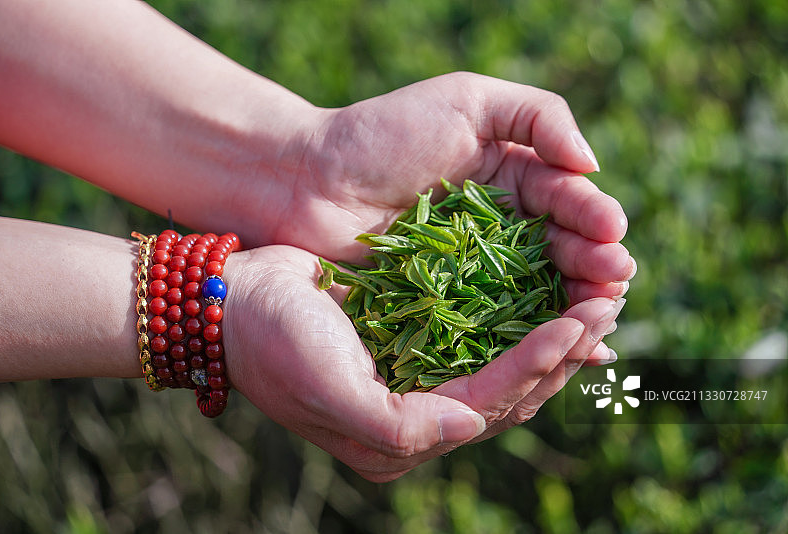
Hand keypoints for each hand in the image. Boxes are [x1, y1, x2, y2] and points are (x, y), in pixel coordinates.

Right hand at [223, 245, 624, 481]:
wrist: (234, 301)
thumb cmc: (275, 344)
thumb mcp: (329, 390)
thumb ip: (400, 424)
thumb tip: (470, 422)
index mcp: (401, 436)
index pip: (487, 403)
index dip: (535, 366)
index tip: (577, 323)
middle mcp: (419, 411)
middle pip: (509, 389)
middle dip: (561, 350)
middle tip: (607, 303)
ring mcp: (419, 372)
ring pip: (504, 359)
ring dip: (550, 330)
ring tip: (596, 295)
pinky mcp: (418, 335)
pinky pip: (483, 329)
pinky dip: (519, 312)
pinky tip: (552, 292)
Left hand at [273, 72, 633, 301]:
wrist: (306, 180)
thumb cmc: (382, 134)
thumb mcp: (466, 100)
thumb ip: (537, 116)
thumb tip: (591, 165)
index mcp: (512, 174)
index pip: (567, 200)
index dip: (593, 219)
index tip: (611, 235)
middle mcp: (501, 225)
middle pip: (561, 250)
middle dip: (594, 264)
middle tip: (614, 281)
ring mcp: (475, 269)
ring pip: (538, 290)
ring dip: (573, 303)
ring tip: (599, 314)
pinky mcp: (448, 304)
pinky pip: (496, 321)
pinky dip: (530, 335)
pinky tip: (562, 348)